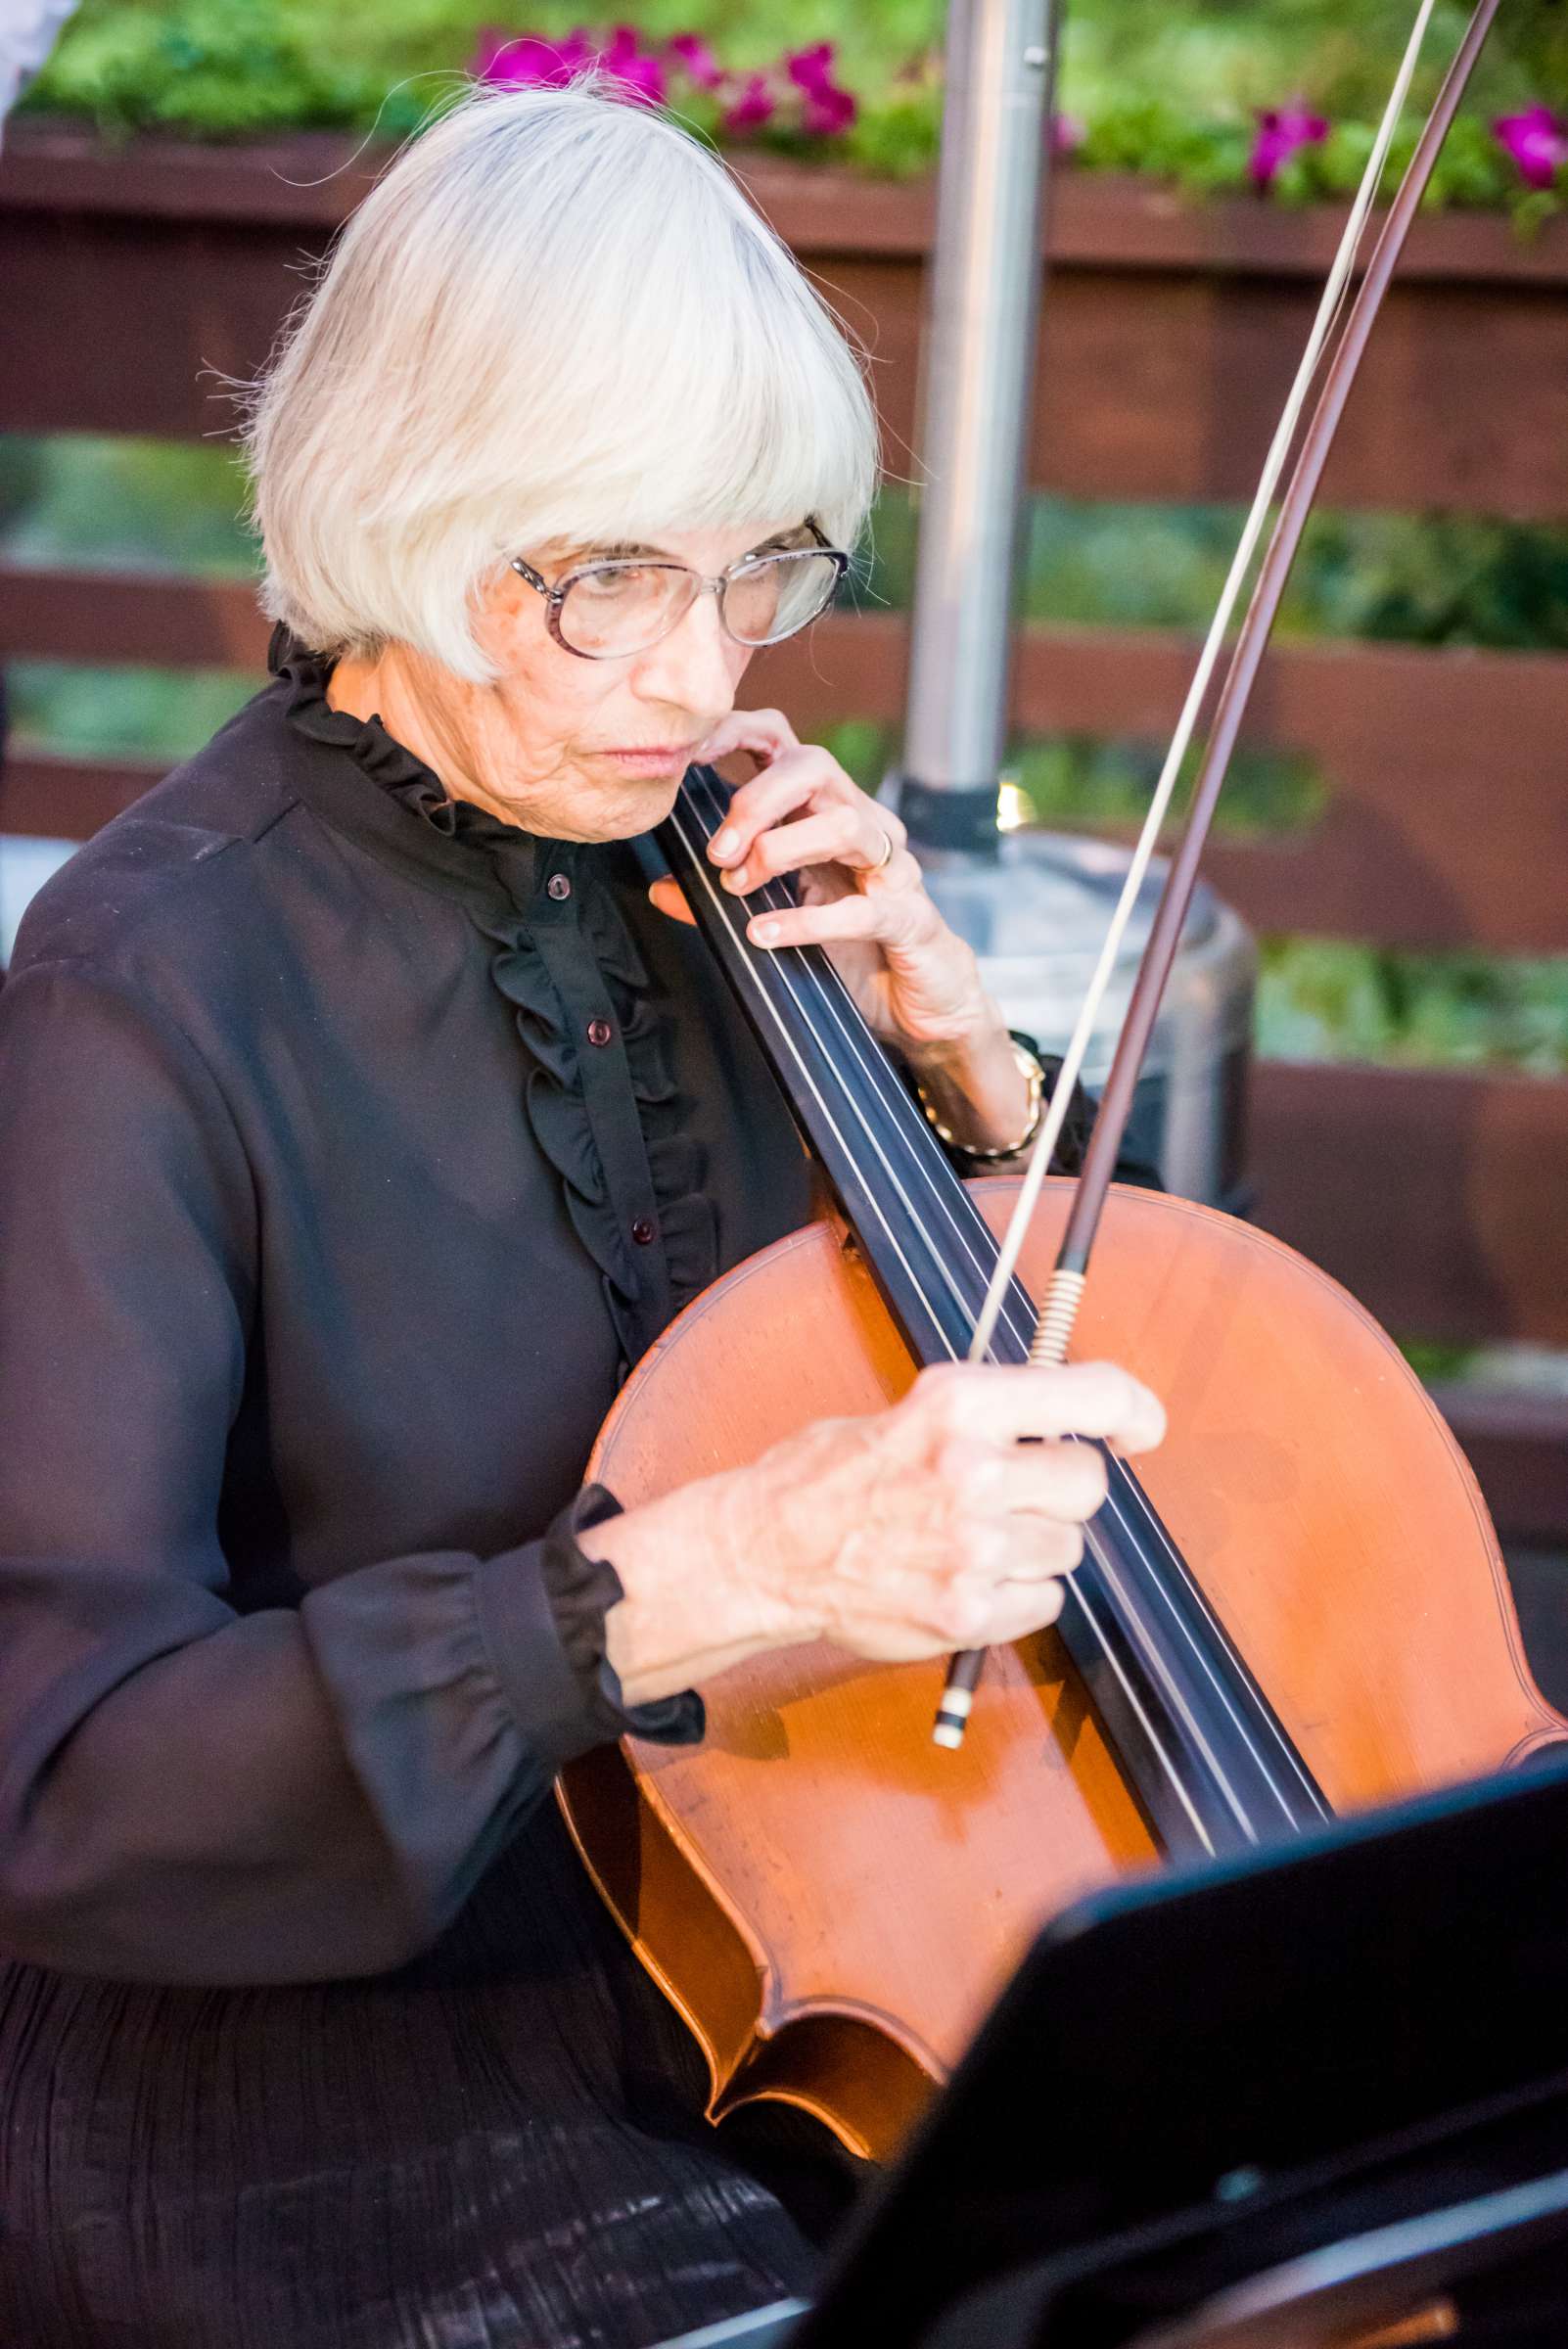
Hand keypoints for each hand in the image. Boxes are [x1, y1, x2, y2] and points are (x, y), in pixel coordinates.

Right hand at [597, 1361, 1166, 1704]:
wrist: (765, 1551)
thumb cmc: (830, 1475)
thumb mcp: (909, 1410)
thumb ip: (991, 1416)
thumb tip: (1071, 1423)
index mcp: (958, 1405)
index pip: (1094, 1396)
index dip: (1133, 1411)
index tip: (1137, 1429)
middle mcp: (973, 1472)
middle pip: (1089, 1484)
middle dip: (1062, 1488)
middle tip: (1015, 1492)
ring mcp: (973, 1549)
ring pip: (1067, 1548)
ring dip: (1035, 1545)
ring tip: (969, 1537)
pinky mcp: (967, 1612)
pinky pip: (1044, 1602)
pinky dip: (1018, 1594)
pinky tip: (966, 1577)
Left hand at [649, 709, 992, 1056]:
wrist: (916, 1005)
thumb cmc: (849, 950)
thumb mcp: (776, 916)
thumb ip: (719, 901)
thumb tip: (662, 888)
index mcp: (825, 812)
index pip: (785, 746)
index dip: (738, 735)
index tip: (689, 754)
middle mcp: (863, 825)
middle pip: (815, 767)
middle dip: (756, 801)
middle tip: (718, 851)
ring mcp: (893, 868)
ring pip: (844, 823)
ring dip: (780, 851)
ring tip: (740, 887)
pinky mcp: (911, 917)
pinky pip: (862, 908)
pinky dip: (808, 920)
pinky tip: (765, 932)